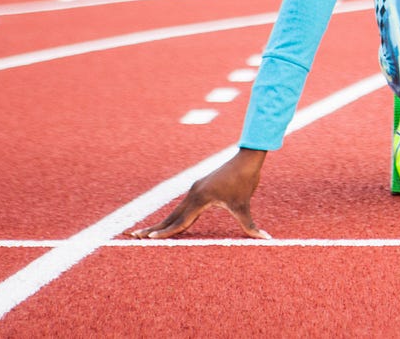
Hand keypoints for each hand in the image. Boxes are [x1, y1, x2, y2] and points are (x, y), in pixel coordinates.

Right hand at [128, 148, 270, 239]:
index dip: (166, 233)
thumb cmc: (245, 180)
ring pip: (174, 211)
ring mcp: (194, 190)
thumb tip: (266, 239)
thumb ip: (250, 226)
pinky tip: (167, 224)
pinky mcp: (198, 189)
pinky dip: (172, 217)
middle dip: (152, 229)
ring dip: (160, 223)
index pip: (180, 221)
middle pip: (170, 216)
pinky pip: (182, 206)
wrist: (247, 158)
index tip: (148, 240)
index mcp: (200, 199)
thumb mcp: (245, 205)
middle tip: (132, 237)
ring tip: (144, 234)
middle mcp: (193, 194)